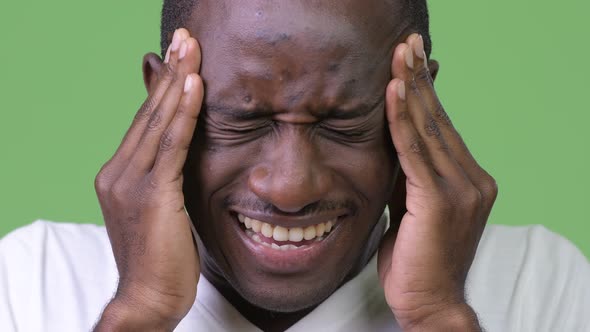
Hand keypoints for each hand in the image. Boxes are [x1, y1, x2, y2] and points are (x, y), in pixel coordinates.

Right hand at [93, 29, 203, 330]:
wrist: (149, 298)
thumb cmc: (161, 256)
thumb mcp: (162, 205)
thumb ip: (165, 173)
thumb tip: (179, 148)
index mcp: (119, 173)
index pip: (145, 120)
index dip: (163, 86)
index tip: (178, 56)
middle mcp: (118, 171)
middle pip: (149, 112)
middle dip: (170, 72)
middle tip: (185, 38)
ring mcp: (130, 181)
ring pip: (157, 121)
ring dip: (177, 81)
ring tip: (190, 48)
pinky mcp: (150, 193)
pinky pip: (170, 144)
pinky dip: (182, 112)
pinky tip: (193, 84)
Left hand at [377, 34, 497, 330]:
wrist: (429, 303)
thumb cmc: (417, 258)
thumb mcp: (412, 206)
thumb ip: (409, 174)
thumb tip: (394, 140)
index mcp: (467, 179)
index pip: (442, 127)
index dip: (426, 92)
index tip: (413, 61)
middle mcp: (472, 179)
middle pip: (439, 119)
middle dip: (419, 78)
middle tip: (407, 43)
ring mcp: (462, 189)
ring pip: (430, 129)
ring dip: (411, 88)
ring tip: (400, 54)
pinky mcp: (441, 201)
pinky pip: (416, 152)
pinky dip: (403, 119)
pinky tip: (394, 91)